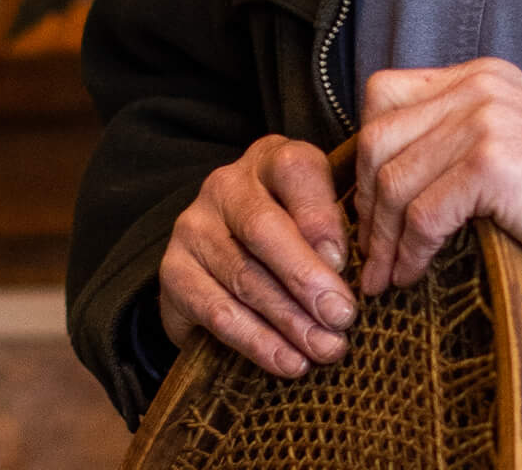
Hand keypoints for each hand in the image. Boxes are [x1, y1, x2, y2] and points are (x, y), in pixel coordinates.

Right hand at [158, 135, 355, 377]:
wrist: (221, 262)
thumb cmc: (291, 237)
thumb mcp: (318, 218)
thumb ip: (335, 230)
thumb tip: (347, 270)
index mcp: (270, 160)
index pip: (295, 170)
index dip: (321, 216)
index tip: (346, 263)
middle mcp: (225, 186)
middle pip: (263, 228)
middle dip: (306, 277)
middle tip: (342, 317)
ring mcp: (193, 228)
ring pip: (243, 276)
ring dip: (289, 320)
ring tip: (325, 348)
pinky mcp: (174, 273)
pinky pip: (218, 312)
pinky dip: (258, 342)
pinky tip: (289, 361)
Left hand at [355, 57, 521, 298]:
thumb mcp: (515, 138)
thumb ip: (459, 137)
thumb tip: (388, 178)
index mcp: (479, 76)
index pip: (384, 95)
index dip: (365, 151)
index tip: (369, 203)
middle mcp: (477, 87)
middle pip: (377, 136)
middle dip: (362, 201)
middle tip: (368, 248)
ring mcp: (485, 122)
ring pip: (392, 180)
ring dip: (381, 239)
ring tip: (384, 274)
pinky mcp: (493, 165)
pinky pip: (422, 214)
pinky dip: (408, 253)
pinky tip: (412, 274)